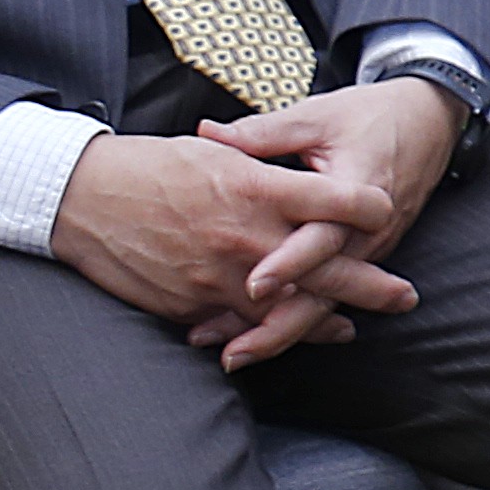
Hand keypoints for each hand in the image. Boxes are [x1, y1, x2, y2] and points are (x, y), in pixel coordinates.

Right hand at [51, 131, 403, 364]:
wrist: (83, 198)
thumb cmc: (152, 165)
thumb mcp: (216, 152)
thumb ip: (264, 166)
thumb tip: (300, 170)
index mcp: (258, 188)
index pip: (337, 202)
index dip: (368, 208)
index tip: (387, 212)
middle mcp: (247, 236)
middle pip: (326, 267)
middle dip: (371, 286)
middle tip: (405, 298)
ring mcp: (220, 276)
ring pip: (289, 309)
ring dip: (325, 321)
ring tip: (352, 329)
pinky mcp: (191, 304)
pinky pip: (239, 327)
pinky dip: (268, 335)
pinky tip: (288, 337)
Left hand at [192, 78, 458, 366]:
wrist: (431, 121)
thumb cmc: (371, 115)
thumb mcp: (317, 116)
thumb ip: (261, 133)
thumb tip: (207, 133)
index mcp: (361, 191)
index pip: (323, 236)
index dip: (289, 262)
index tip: (253, 285)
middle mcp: (369, 232)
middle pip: (326, 292)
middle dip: (279, 326)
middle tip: (233, 353)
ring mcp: (370, 249)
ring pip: (326, 303)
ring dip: (281, 331)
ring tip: (235, 356)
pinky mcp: (364, 256)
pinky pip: (330, 295)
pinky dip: (295, 318)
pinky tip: (258, 336)